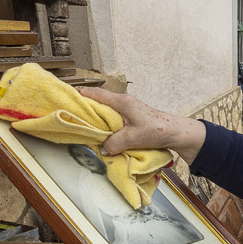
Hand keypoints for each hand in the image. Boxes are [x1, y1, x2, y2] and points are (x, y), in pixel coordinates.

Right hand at [78, 88, 206, 163]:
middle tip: (69, 113)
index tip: (66, 96)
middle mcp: (123, 103)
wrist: (176, 132)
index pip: (96, 94)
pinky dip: (104, 124)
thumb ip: (116, 143)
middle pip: (98, 102)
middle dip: (84, 107)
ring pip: (105, 111)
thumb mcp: (134, 138)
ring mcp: (127, 110)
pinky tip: (100, 133)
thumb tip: (103, 149)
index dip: (80, 94)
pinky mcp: (131, 119)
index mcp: (122, 102)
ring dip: (95, 117)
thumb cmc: (158, 130)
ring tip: (81, 124)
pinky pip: (112, 119)